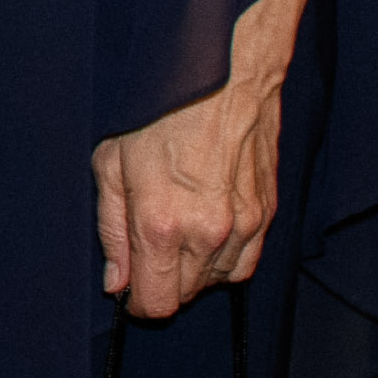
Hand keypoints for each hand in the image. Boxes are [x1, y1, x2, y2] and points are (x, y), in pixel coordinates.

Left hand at [92, 73, 283, 322]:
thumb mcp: (110, 164)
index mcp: (161, 224)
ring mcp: (244, 225)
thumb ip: (112, 231)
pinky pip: (247, 262)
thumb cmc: (158, 110)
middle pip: (187, 296)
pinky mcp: (267, 213)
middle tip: (148, 249)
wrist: (219, 73)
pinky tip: (207, 232)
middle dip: (163, 283)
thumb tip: (116, 282)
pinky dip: (226, 260)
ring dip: (196, 271)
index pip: (156, 304)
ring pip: (219, 281)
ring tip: (177, 233)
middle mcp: (208, 233)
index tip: (128, 290)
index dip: (136, 304)